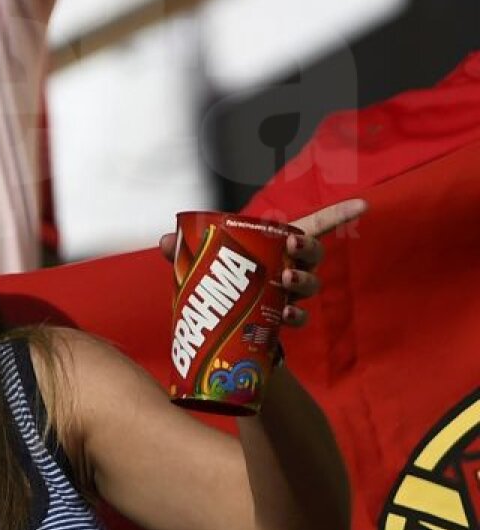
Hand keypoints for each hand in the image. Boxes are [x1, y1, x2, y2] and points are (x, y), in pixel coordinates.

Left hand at [159, 198, 366, 328]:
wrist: (225, 326)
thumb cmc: (221, 281)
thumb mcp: (202, 262)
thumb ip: (185, 250)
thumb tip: (166, 241)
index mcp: (275, 245)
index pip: (313, 226)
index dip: (340, 215)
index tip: (363, 203)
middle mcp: (290, 266)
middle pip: (314, 253)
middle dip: (308, 249)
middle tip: (291, 248)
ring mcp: (290, 294)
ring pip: (311, 284)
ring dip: (302, 280)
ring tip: (284, 279)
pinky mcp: (283, 319)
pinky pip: (299, 316)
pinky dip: (294, 315)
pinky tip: (284, 314)